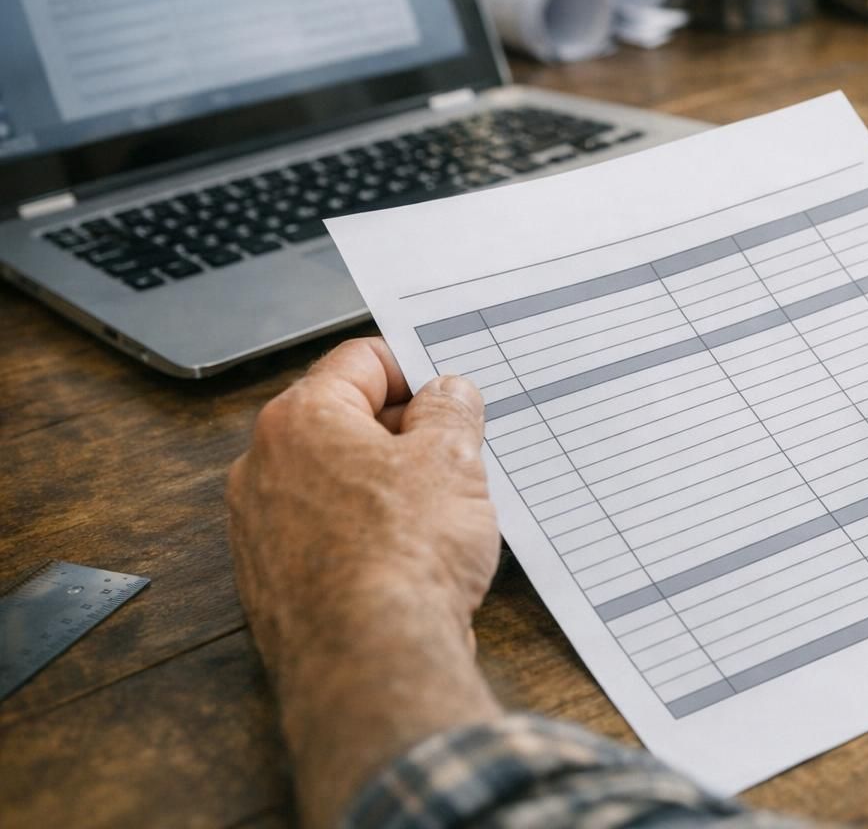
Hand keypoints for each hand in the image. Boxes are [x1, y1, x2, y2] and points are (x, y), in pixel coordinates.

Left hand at [227, 338, 502, 826]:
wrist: (373, 659)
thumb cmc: (405, 556)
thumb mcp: (454, 458)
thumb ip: (451, 408)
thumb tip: (446, 393)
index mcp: (301, 419)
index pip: (361, 361)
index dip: (415, 369)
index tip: (448, 394)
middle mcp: (263, 467)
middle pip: (343, 422)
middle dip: (401, 433)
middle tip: (453, 456)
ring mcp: (259, 529)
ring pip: (333, 482)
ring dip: (382, 488)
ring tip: (435, 516)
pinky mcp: (270, 583)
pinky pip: (324, 536)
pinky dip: (362, 537)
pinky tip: (405, 561)